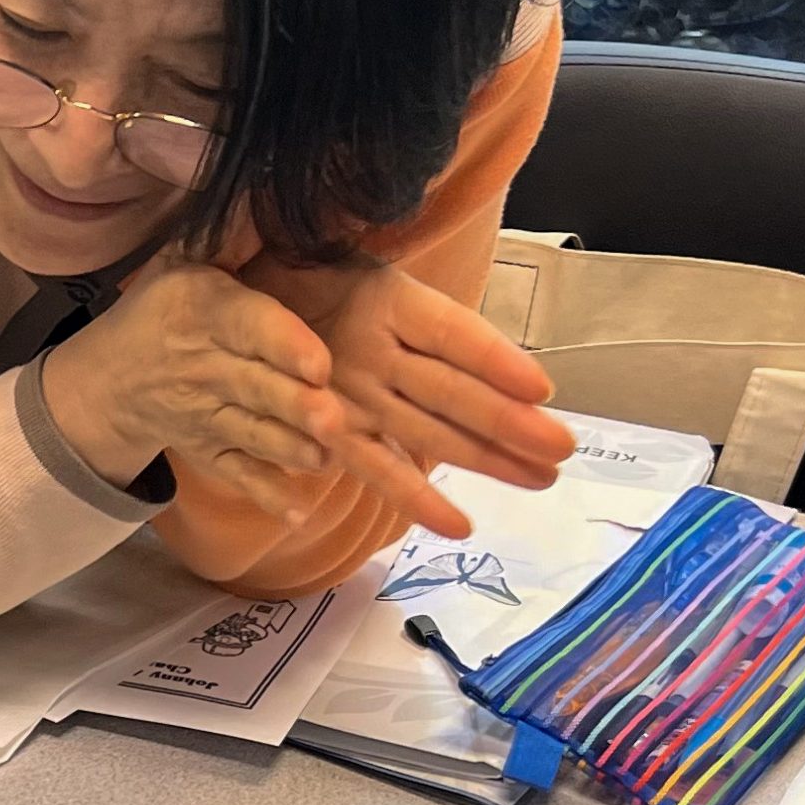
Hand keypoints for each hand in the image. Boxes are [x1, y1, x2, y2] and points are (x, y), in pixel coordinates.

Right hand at [36, 262, 368, 528]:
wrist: (107, 380)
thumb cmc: (164, 307)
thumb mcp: (187, 257)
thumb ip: (235, 232)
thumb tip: (278, 187)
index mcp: (206, 312)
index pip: (248, 326)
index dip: (283, 344)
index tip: (318, 361)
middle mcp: (205, 367)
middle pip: (256, 388)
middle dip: (294, 406)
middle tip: (333, 419)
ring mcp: (205, 416)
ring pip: (252, 435)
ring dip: (288, 449)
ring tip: (325, 458)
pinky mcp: (206, 452)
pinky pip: (234, 476)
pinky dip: (264, 494)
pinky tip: (298, 510)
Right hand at [301, 260, 572, 539]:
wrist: (242, 307)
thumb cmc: (323, 285)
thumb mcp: (373, 278)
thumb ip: (427, 317)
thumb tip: (501, 362)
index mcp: (386, 300)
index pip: (451, 333)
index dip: (495, 361)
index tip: (543, 389)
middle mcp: (367, 350)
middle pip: (448, 389)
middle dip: (508, 421)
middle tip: (562, 447)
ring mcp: (346, 396)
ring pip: (424, 432)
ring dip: (485, 459)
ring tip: (541, 478)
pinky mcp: (330, 433)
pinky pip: (376, 471)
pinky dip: (417, 499)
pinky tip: (459, 525)